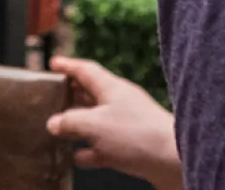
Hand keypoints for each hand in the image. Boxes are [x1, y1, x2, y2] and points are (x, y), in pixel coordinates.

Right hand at [47, 57, 182, 189]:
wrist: (173, 161)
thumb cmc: (136, 135)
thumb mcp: (94, 124)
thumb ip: (70, 122)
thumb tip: (53, 123)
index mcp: (112, 88)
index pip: (86, 70)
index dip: (68, 66)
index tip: (53, 63)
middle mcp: (120, 103)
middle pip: (90, 94)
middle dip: (70, 96)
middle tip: (51, 98)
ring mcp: (127, 125)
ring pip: (96, 122)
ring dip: (77, 126)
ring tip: (57, 131)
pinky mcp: (132, 147)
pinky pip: (104, 146)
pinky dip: (89, 150)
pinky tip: (76, 157)